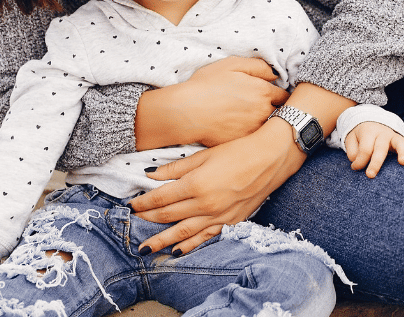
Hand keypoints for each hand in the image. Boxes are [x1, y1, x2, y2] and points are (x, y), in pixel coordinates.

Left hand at [129, 119, 303, 254]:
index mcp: (197, 184)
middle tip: (134, 223)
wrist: (271, 159)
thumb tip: (151, 174)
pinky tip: (177, 251)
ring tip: (145, 249)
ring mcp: (219, 216)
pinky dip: (190, 246)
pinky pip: (205, 237)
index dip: (144, 203)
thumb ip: (177, 168)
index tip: (132, 205)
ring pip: (184, 233)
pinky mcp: (231, 222)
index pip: (161, 198)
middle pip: (169, 216)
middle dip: (149, 220)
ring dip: (162, 240)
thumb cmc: (239, 151)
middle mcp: (205, 204)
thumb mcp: (205, 154)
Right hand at [137, 56, 288, 148]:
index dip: (280, 96)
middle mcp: (263, 112)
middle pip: (281, 114)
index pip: (284, 96)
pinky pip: (255, 141)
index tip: (276, 97)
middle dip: (278, 112)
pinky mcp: (243, 144)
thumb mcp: (231, 65)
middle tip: (267, 110)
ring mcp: (254, 130)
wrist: (186, 112)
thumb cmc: (206, 85)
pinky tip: (242, 131)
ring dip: (267, 125)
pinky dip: (253, 137)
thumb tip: (274, 75)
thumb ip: (258, 67)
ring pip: (269, 129)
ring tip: (253, 121)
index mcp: (263, 91)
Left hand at [344, 121, 403, 177]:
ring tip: (403, 163)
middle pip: (380, 148)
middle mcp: (382, 133)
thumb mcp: (351, 139)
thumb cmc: (361, 135)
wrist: (371, 121)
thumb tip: (359, 163)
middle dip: (376, 163)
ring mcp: (394, 136)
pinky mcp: (402, 139)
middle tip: (370, 175)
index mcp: (369, 132)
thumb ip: (353, 152)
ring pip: (399, 143)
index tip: (355, 168)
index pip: (365, 149)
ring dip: (402, 152)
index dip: (359, 161)